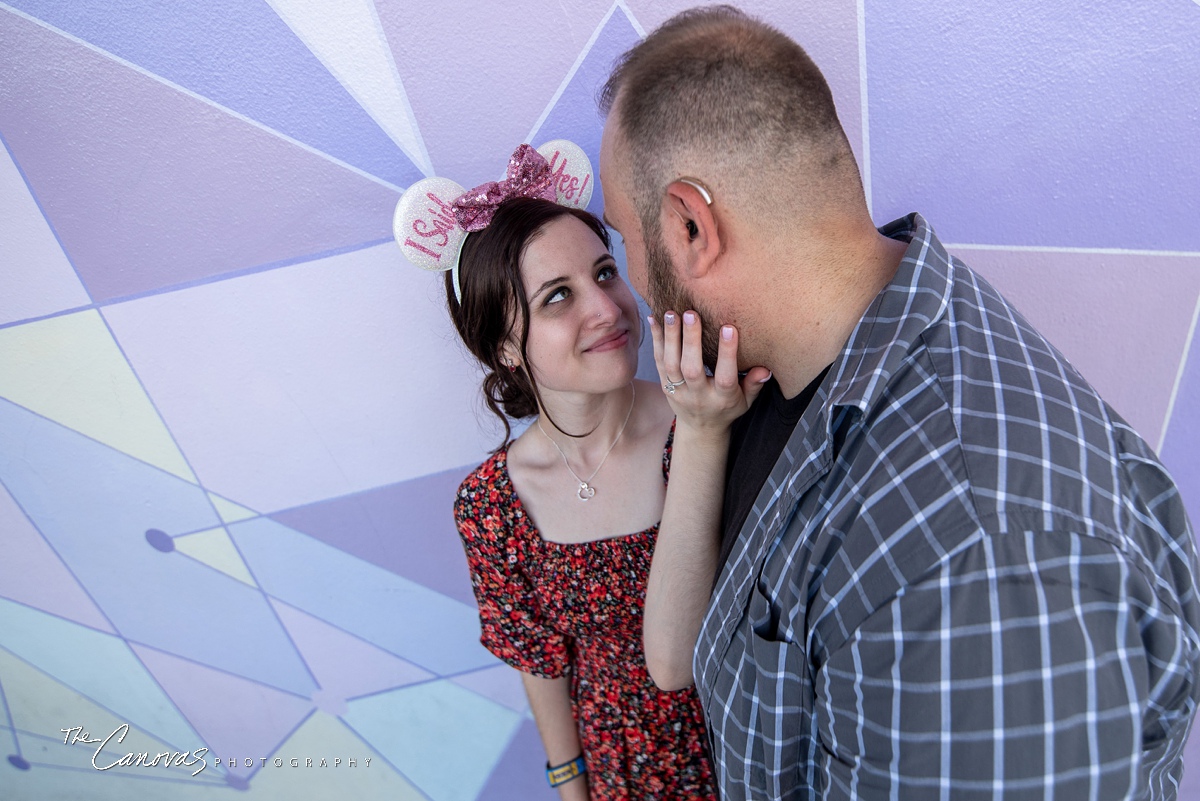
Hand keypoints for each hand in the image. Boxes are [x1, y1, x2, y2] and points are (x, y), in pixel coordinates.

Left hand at [649, 309, 770, 432]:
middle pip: (692, 368)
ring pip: (671, 364)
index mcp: (722, 399)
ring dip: (670, 337)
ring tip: (671, 313)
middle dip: (691, 340)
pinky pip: (658, 361)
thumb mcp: (746, 401)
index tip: (728, 328)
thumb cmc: (727, 408)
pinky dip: (656, 340)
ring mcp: (678, 391)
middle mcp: (698, 395)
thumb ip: (754, 384)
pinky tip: (654, 319)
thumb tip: (766, 368)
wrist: (700, 428)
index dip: (727, 354)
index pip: (725, 377)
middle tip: (691, 313)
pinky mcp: (664, 385)